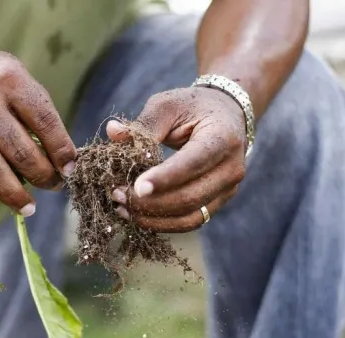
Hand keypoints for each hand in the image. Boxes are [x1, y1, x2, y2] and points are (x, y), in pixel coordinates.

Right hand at [0, 40, 76, 219]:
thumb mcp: (19, 80)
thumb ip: (40, 113)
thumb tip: (64, 162)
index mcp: (11, 78)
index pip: (44, 121)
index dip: (61, 150)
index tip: (70, 170)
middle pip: (20, 149)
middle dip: (42, 175)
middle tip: (53, 187)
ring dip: (14, 194)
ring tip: (29, 208)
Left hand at [107, 87, 246, 231]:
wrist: (225, 116)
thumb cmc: (192, 108)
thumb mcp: (168, 106)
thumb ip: (143, 123)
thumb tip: (112, 132)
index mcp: (222, 138)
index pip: (193, 163)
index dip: (165, 178)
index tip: (136, 187)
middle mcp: (231, 168)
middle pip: (190, 196)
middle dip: (150, 202)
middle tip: (117, 195)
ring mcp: (228, 190)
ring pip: (190, 217)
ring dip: (153, 218)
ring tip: (123, 208)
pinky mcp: (218, 203)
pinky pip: (190, 222)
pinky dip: (162, 223)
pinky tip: (138, 215)